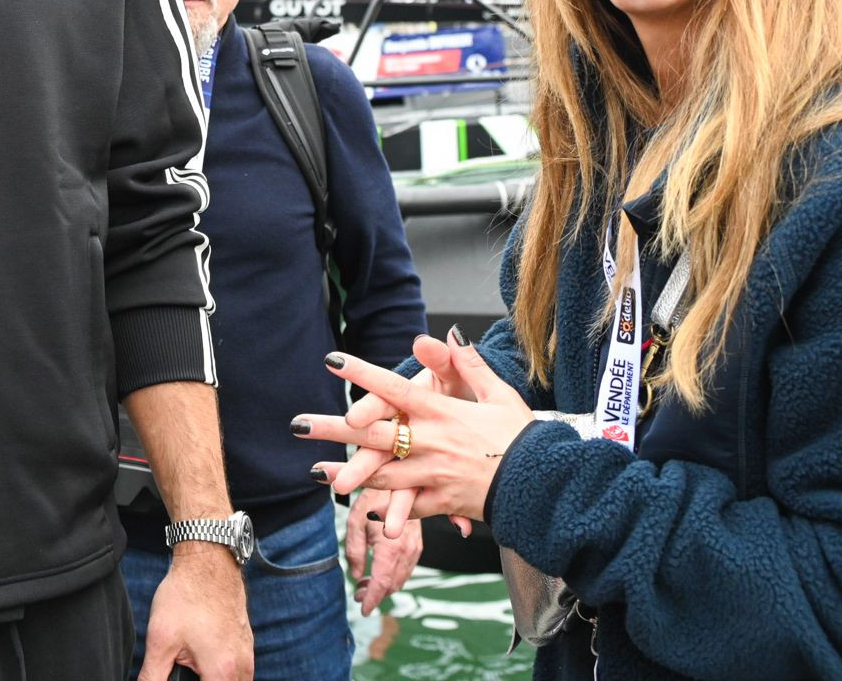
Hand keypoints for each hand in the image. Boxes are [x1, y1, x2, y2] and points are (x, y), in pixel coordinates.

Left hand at [140, 545, 252, 680]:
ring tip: (191, 665)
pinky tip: (202, 656)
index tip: (175, 675)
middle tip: (183, 670)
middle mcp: (242, 667)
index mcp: (222, 672)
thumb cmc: (186, 595)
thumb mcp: (161, 640)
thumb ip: (152, 675)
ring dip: (213, 679)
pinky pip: (239, 672)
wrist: (208, 560)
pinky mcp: (247, 643)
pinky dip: (222, 672)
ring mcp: (248, 654)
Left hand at [297, 340, 532, 522]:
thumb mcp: (498, 394)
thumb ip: (466, 364)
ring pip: (381, 474)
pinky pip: (405, 505)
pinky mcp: (441, 502)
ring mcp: (432, 475)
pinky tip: (359, 507)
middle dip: (332, 429)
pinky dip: (383, 507)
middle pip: (373, 435)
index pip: (394, 388)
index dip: (362, 373)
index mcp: (442, 412)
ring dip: (346, 473)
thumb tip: (443, 335)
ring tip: (314, 471)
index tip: (333, 361)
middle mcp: (430, 443)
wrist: (545, 486)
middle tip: (297, 424)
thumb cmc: (524, 437)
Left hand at [344, 487, 420, 615]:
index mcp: (390, 547)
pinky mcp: (418, 545)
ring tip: (364, 586)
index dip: (372, 600)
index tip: (363, 610)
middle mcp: (407, 551)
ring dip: (384, 587)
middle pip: (392, 585)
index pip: (382, 583)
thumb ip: (354, 551)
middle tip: (358, 595)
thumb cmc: (372, 498)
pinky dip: (393, 577)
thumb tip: (356, 576)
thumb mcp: (354, 522)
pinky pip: (407, 569)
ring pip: (401, 579)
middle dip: (375, 595)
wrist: (397, 482)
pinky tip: (379, 573)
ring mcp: (415, 548)